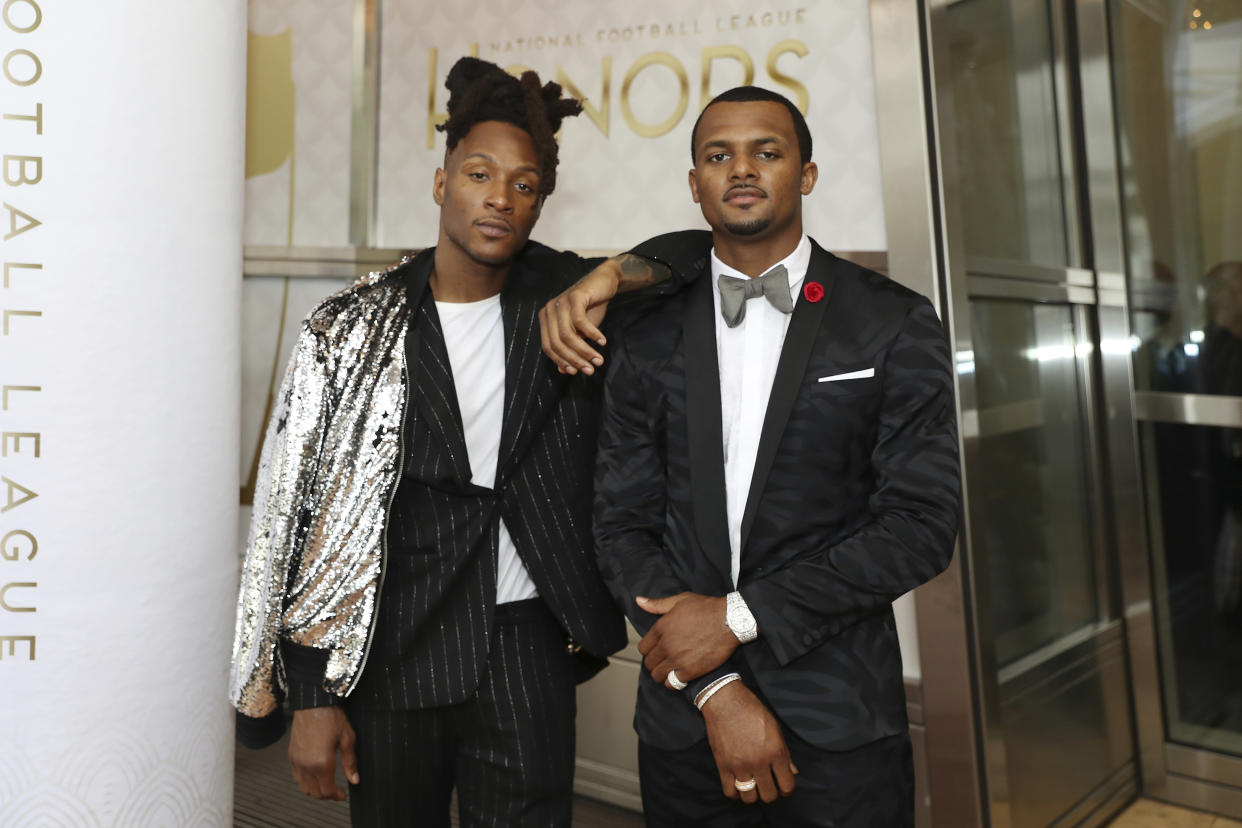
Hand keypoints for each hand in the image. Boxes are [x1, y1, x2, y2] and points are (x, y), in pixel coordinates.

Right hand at [289, 706, 359, 800]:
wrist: (313, 703)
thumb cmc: (331, 717)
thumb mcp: (347, 738)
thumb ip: (350, 762)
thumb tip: (354, 779)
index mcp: (322, 763)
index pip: (327, 791)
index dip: (337, 796)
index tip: (343, 795)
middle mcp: (306, 765)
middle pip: (315, 793)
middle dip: (327, 796)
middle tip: (337, 792)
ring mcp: (297, 761)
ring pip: (304, 787)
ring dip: (315, 790)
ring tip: (326, 785)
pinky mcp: (291, 756)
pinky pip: (296, 777)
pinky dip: (305, 781)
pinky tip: (315, 775)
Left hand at [538, 261, 620, 374]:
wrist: (604, 283)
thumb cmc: (591, 308)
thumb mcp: (580, 332)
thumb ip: (570, 348)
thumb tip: (564, 371)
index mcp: (546, 319)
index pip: (548, 347)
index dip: (561, 361)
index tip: (576, 372)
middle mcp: (549, 310)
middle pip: (557, 343)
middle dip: (575, 359)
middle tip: (591, 369)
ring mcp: (561, 302)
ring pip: (568, 335)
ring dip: (585, 351)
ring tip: (599, 359)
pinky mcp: (574, 295)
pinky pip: (580, 321)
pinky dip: (592, 333)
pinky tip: (602, 341)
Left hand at [637, 592, 736, 685]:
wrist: (729, 621)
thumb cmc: (707, 609)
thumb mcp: (680, 600)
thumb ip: (657, 604)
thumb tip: (639, 601)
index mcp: (661, 628)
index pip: (643, 647)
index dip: (648, 649)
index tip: (656, 650)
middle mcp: (666, 645)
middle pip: (649, 663)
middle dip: (655, 662)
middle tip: (663, 661)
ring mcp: (677, 659)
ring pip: (658, 675)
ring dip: (662, 674)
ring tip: (670, 670)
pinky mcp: (690, 671)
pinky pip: (672, 683)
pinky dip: (673, 682)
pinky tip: (679, 676)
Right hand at [701, 681, 797, 803]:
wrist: (726, 701)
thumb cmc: (752, 710)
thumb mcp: (775, 728)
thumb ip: (785, 753)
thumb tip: (793, 771)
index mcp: (775, 751)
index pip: (787, 785)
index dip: (787, 789)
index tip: (783, 786)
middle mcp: (759, 761)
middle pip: (769, 795)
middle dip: (771, 793)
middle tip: (769, 785)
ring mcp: (740, 765)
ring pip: (750, 798)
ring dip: (753, 795)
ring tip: (753, 786)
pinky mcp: (723, 765)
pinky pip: (730, 792)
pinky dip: (735, 793)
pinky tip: (738, 784)